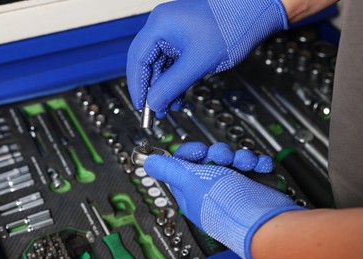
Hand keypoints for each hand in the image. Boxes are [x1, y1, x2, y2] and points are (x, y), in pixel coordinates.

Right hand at [127, 0, 287, 116]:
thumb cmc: (232, 25)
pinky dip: (176, 81)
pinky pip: (174, 63)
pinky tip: (179, 96)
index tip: (141, 106)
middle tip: (156, 111)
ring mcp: (175, 33)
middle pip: (148, 63)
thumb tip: (154, 102)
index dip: (137, 86)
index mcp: (160, 24)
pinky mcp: (186, 40)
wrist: (256, 13)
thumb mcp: (198, 63)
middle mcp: (164, 26)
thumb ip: (172, 86)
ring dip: (165, 88)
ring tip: (171, 107)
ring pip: (162, 66)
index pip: (137, 59)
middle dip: (153, 89)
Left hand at [144, 142, 303, 258]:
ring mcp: (232, 187)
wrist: (264, 220)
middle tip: (223, 159)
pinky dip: (257, 163)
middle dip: (219, 153)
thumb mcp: (191, 182)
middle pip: (209, 158)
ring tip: (246, 164)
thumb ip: (169, 168)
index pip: (183, 165)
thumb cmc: (227, 205)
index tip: (198, 150)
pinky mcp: (252, 185)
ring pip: (232, 159)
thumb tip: (149, 163)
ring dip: (240, 156)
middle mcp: (211, 189)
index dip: (190, 153)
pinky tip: (259, 166)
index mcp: (191, 190)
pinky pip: (252, 166)